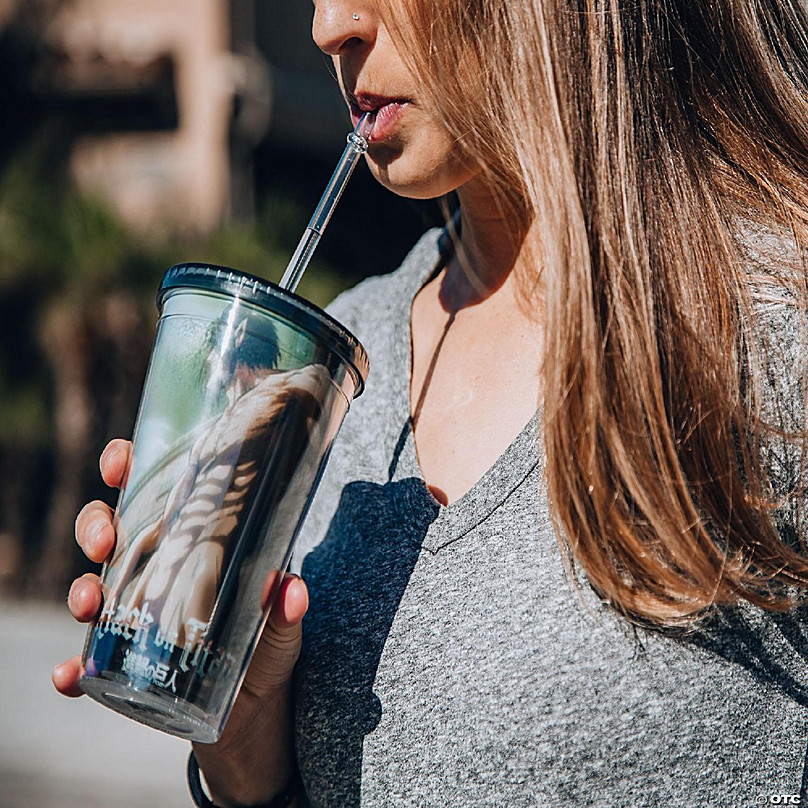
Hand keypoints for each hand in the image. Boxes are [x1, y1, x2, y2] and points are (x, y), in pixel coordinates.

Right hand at [52, 439, 309, 706]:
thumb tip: (292, 589)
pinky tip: (70, 675)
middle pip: (108, 530)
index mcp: (190, 537)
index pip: (150, 489)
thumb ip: (287, 607)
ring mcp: (136, 611)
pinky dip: (72, 669)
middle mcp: (156, 567)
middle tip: (105, 542)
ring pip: (91, 585)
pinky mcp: (126, 660)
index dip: (125, 467)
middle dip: (94, 527)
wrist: (257, 705)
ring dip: (80, 590)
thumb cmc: (268, 641)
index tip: (120, 465)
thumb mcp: (281, 621)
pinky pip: (88, 661)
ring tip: (91, 604)